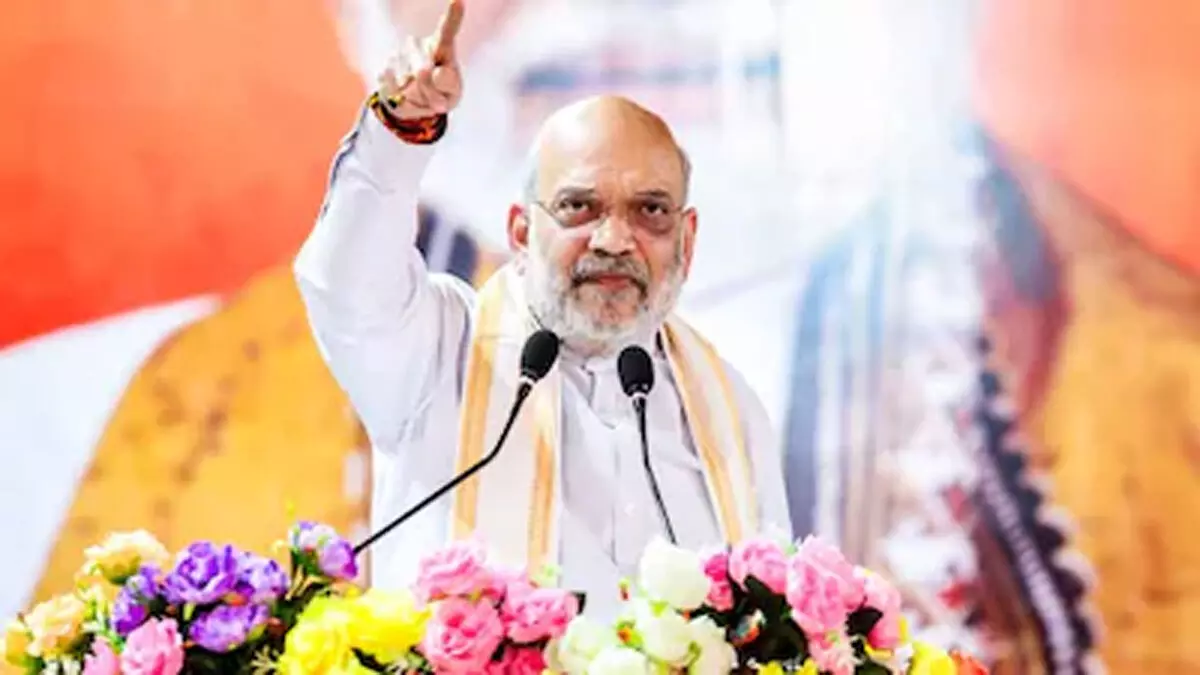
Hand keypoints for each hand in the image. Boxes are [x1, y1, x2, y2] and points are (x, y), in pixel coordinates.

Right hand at [377, 0, 464, 119]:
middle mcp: (418, 45)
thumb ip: (447, 84)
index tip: (459, 1)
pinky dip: (403, 103)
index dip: (453, 16)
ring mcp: (399, 55)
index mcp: (442, 47)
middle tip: (439, 104)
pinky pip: (393, 91)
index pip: (447, 31)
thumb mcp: (452, 94)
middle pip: (423, 72)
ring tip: (423, 97)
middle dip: (431, 94)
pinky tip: (407, 96)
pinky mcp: (385, 69)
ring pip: (408, 86)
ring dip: (418, 100)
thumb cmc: (442, 93)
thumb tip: (431, 72)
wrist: (417, 104)